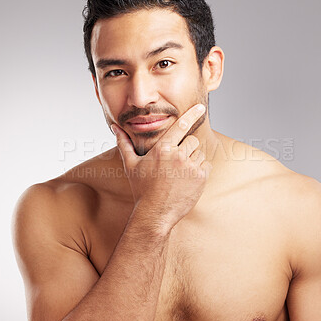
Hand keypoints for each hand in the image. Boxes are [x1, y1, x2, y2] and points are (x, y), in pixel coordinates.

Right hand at [112, 104, 211, 229]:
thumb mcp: (131, 165)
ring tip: (179, 175)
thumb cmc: (141, 189)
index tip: (201, 107)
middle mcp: (178, 155)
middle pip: (192, 141)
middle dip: (187, 149)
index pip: (180, 126)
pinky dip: (200, 171)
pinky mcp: (200, 178)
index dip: (192, 114)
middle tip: (176, 164)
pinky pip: (206, 166)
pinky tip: (188, 180)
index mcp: (162, 149)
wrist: (155, 213)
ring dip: (193, 161)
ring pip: (199, 154)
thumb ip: (124, 143)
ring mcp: (190, 167)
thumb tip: (114, 127)